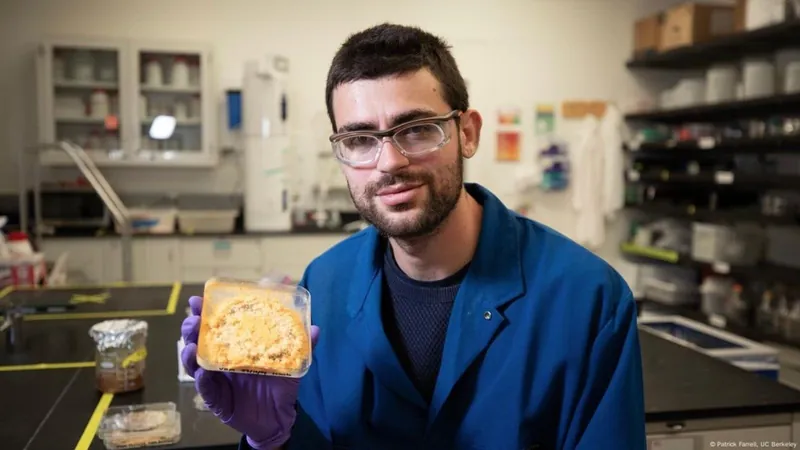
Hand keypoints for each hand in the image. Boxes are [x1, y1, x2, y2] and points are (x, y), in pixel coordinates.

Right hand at [181, 296, 319, 449]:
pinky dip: (201, 380)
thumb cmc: (279, 385)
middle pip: (199, 340)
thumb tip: (315, 328)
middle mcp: (221, 359)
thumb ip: (301, 346)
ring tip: (191, 344)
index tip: (200, 298)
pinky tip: (201, 372)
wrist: (278, 417)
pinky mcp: (216, 399)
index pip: (217, 324)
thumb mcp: (291, 363)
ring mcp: (216, 379)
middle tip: (194, 319)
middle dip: (192, 327)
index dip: (206, 311)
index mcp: (236, 345)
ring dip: (189, 352)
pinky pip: (205, 389)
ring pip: (195, 363)